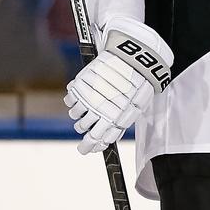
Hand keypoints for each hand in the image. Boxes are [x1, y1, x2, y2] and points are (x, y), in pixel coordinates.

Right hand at [66, 16, 172, 153]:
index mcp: (115, 119)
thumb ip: (122, 122)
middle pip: (83, 129)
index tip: (86, 149)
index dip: (90, 146)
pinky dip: (73, 102)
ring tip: (88, 107)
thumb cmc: (139, 83)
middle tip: (86, 126)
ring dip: (79, 115)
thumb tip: (110, 137)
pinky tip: (81, 97)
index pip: (97, 140)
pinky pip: (70, 102)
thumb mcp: (136, 107)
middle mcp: (99, 111)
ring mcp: (88, 98)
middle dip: (84, 129)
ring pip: (75, 116)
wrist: (134, 59)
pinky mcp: (80, 86)